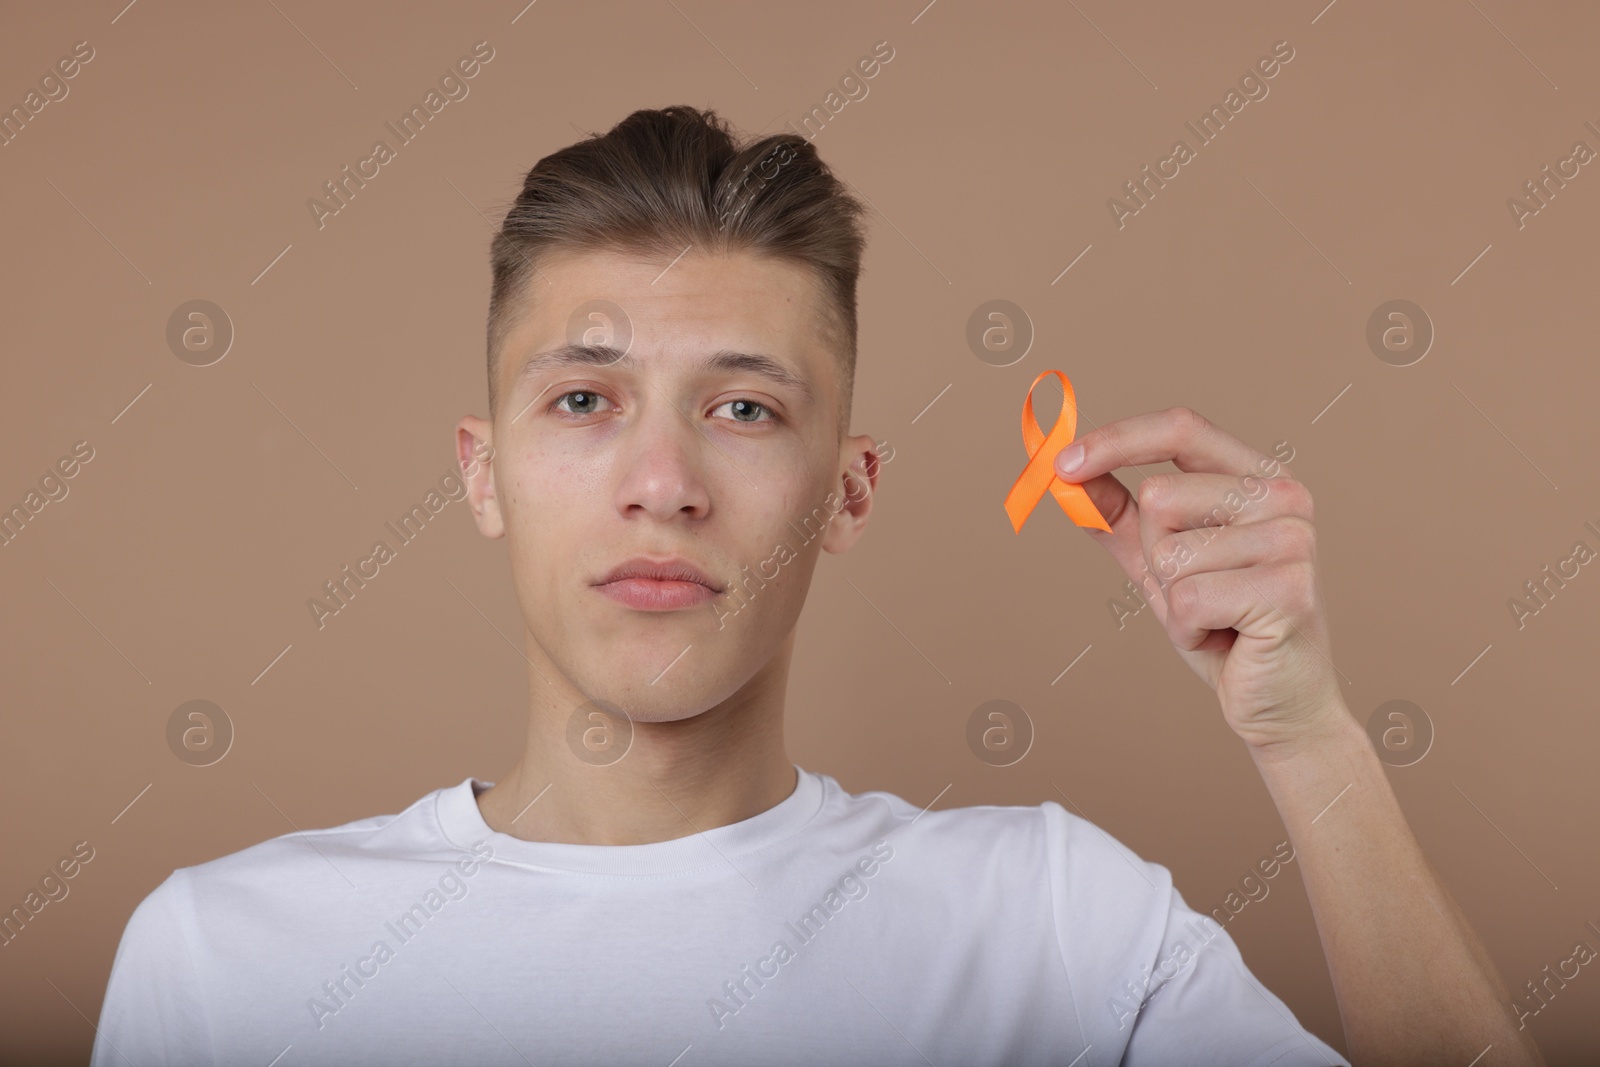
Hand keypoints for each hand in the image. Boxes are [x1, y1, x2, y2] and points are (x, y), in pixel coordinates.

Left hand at [1055, 406, 1348, 752]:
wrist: (1277, 700)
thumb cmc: (1223, 624)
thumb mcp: (1158, 560)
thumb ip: (1116, 513)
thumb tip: (1065, 473)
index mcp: (1260, 477)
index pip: (1182, 427)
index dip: (1117, 439)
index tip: (1062, 462)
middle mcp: (1285, 498)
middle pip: (1161, 497)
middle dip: (1154, 558)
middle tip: (1196, 592)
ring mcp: (1293, 541)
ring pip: (1170, 554)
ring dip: (1173, 601)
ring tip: (1215, 618)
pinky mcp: (1288, 590)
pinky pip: (1187, 599)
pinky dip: (1189, 629)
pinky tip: (1224, 638)